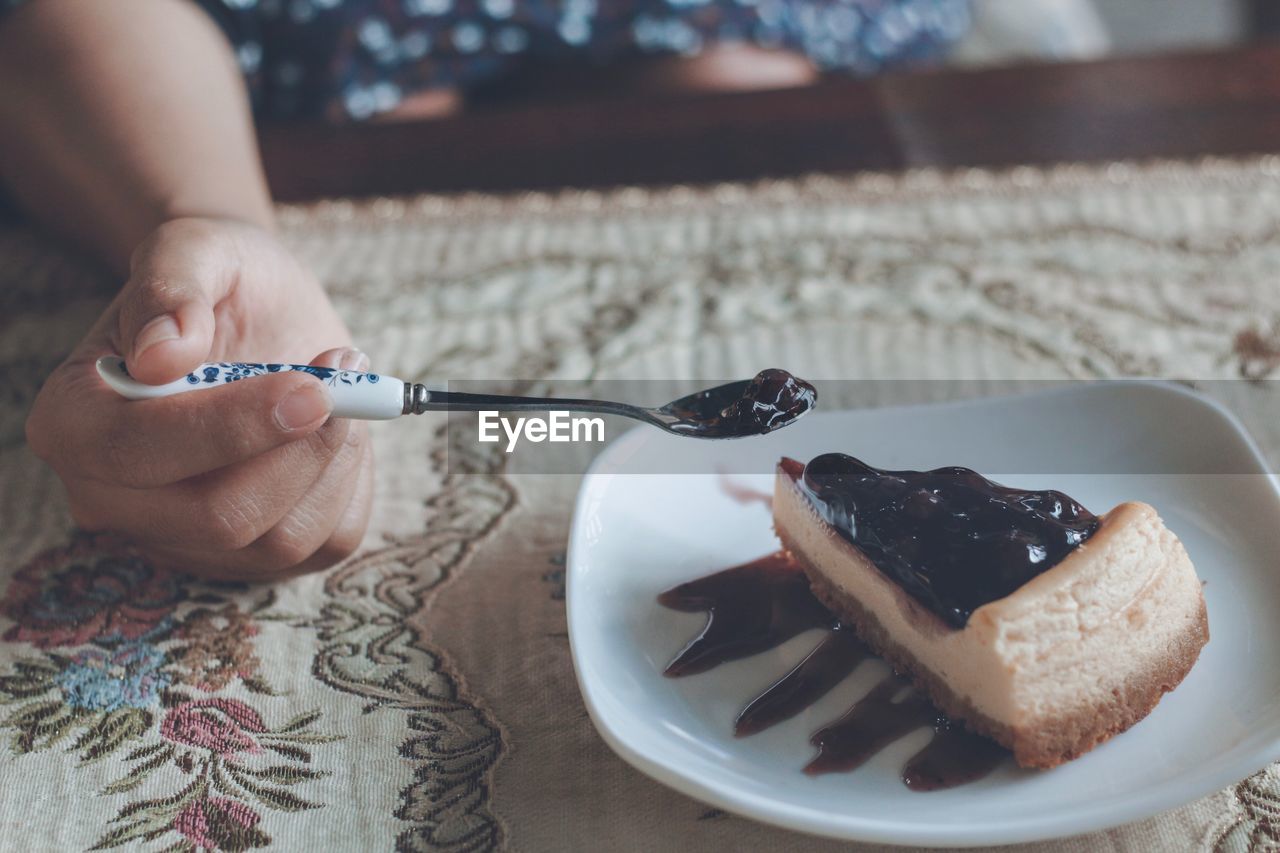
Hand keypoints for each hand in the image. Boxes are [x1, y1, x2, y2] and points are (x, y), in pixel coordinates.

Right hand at [26, 217, 373, 579]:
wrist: (250, 314)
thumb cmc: (215, 282)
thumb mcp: (195, 248)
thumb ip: (171, 287)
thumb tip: (162, 354)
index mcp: (72, 424)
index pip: (139, 452)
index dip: (233, 426)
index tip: (311, 386)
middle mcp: (112, 501)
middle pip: (218, 517)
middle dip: (301, 448)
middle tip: (343, 375)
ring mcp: (182, 541)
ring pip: (280, 540)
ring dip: (333, 459)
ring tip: (340, 390)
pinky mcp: (251, 559)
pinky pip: (324, 544)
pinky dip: (349, 483)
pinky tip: (337, 433)